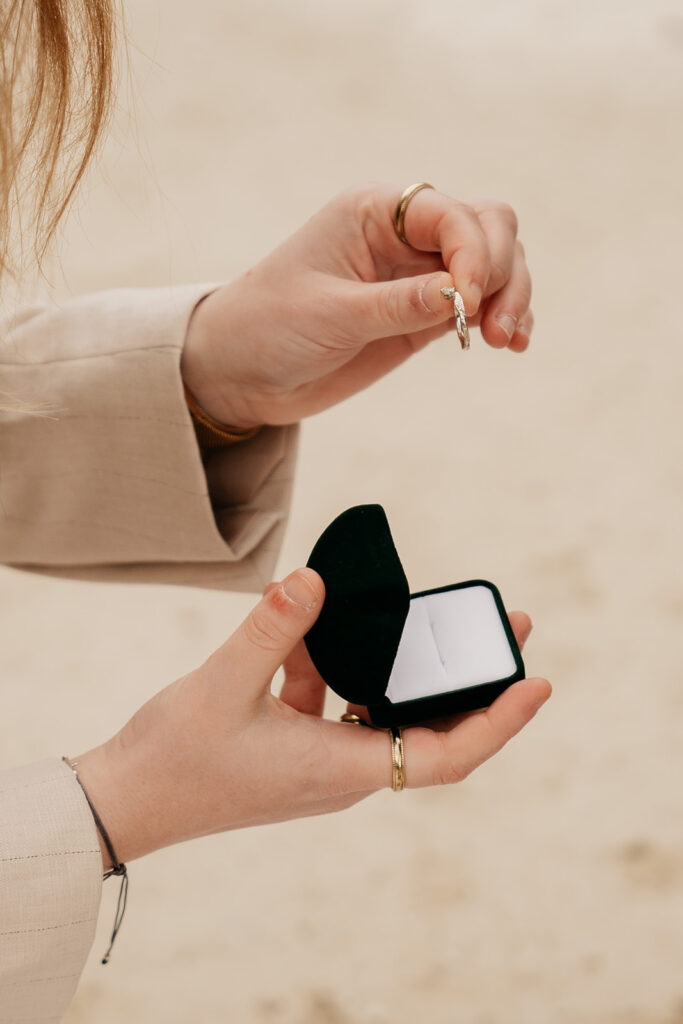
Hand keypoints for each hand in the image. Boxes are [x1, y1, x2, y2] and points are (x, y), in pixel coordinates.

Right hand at [75, 568, 549, 868]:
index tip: (536, 680)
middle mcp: (344, 770)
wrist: (126, 800)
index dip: (498, 720)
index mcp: (342, 769)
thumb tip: (315, 579)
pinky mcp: (296, 748)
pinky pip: (336, 702)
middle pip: (430, 726)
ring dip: (401, 666)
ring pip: (383, 709)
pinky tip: (312, 628)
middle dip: (470, 678)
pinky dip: (336, 666)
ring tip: (417, 616)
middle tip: (503, 624)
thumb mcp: (222, 685)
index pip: (447, 755)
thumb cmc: (175, 759)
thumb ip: (273, 628)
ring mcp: (320, 760)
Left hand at [181, 183, 532, 428]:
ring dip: (511, 296)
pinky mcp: (424, 314)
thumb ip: (397, 304)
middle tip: (492, 327)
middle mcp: (402, 233)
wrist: (241, 374)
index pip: (449, 213)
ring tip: (504, 342)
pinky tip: (511, 345)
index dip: (473, 252)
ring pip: (494, 263)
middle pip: (487, 227)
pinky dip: (502, 317)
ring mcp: (417, 274)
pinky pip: (480, 303)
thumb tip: (462, 293)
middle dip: (501, 272)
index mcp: (373, 212)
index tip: (467, 303)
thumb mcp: (329, 315)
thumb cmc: (268, 328)